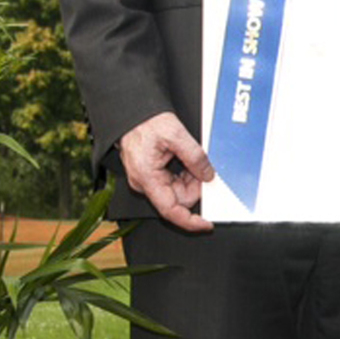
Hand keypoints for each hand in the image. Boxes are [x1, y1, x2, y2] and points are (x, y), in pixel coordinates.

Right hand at [119, 111, 215, 231]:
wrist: (132, 114)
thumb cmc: (144, 122)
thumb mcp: (175, 135)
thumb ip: (195, 156)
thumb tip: (208, 175)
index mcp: (147, 177)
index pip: (170, 210)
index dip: (190, 221)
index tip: (206, 224)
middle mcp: (144, 183)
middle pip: (178, 199)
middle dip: (194, 186)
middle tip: (200, 167)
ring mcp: (147, 179)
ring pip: (177, 190)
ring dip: (189, 178)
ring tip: (190, 158)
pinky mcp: (151, 174)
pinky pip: (172, 181)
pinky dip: (184, 173)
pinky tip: (184, 159)